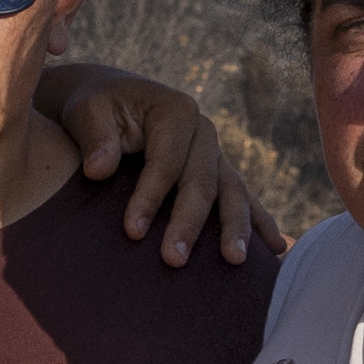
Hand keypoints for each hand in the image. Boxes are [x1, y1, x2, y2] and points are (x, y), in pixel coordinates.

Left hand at [49, 65, 280, 266]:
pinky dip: (260, 224)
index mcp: (176, 111)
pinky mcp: (218, 174)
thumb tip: (98, 170)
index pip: (167, 160)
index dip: (150, 196)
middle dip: (189, 222)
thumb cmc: (97, 109)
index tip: (131, 232)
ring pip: (233, 192)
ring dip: (235, 227)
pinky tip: (276, 251)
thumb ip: (94, 136)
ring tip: (234, 260)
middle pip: (202, 182)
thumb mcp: (86, 111)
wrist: (112, 103)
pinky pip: (243, 200)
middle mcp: (204, 132)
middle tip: (174, 260)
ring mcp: (216, 155)